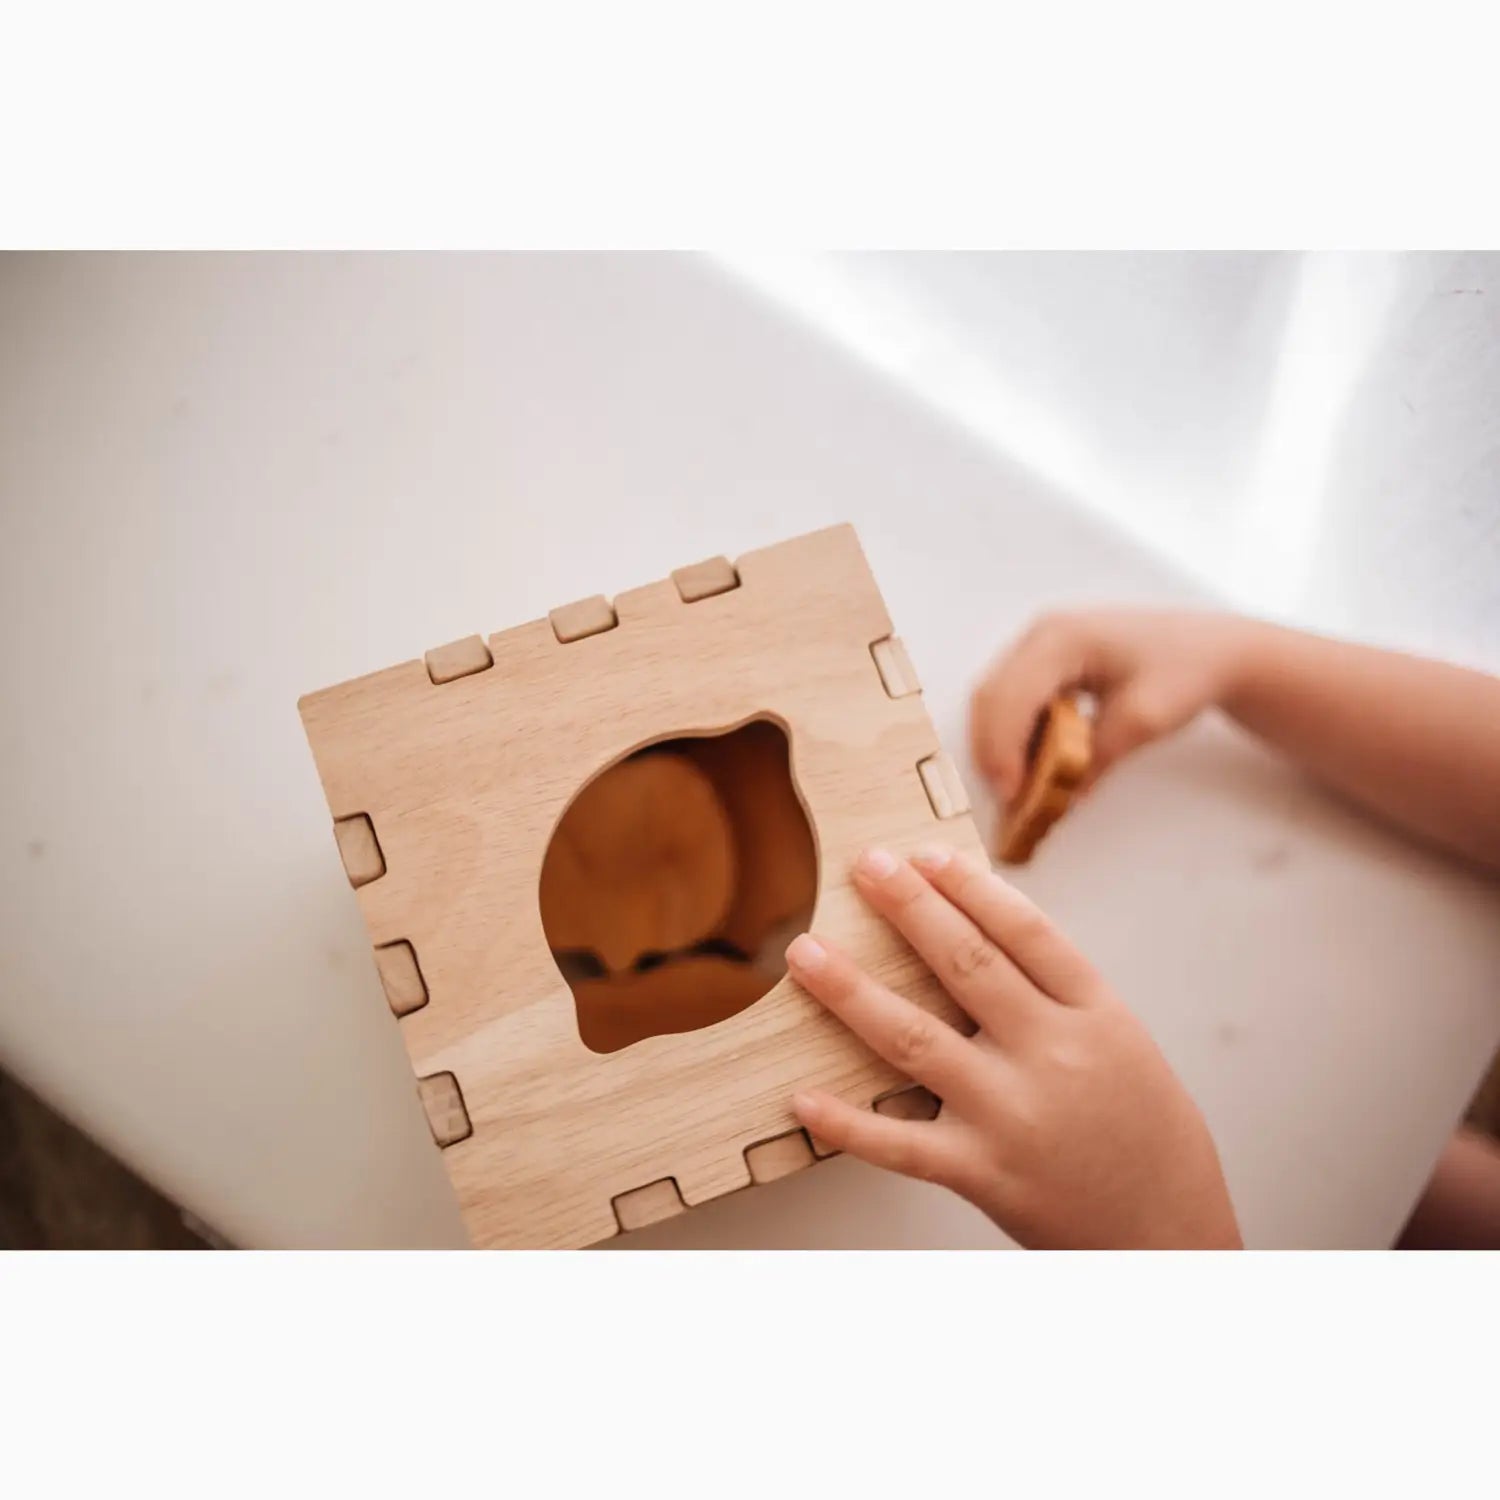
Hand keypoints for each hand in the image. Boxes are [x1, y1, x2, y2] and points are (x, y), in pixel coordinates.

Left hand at [787, 846, 1240, 1248]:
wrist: (1172, 1234)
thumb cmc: (1146, 1133)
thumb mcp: (1122, 1040)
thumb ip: (1056, 990)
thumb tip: (978, 925)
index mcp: (1096, 1015)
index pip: (1024, 930)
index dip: (969, 886)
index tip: (925, 856)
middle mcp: (1053, 1056)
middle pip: (966, 965)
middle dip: (908, 908)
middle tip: (865, 867)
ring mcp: (1012, 1115)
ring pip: (914, 1039)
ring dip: (850, 992)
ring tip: (806, 954)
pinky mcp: (982, 1173)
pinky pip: (899, 1145)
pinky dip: (846, 1123)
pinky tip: (803, 1097)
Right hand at [970, 609, 1256, 804]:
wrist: (1212, 648)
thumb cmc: (1185, 668)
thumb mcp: (1145, 718)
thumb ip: (1099, 755)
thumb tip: (1063, 795)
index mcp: (1062, 639)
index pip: (1011, 696)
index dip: (1002, 749)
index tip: (1012, 795)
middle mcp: (1041, 635)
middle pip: (990, 697)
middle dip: (992, 752)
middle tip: (1010, 800)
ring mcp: (1039, 646)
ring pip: (994, 700)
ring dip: (998, 746)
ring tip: (1020, 788)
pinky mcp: (1045, 662)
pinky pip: (1012, 700)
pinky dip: (1013, 736)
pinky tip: (1032, 764)